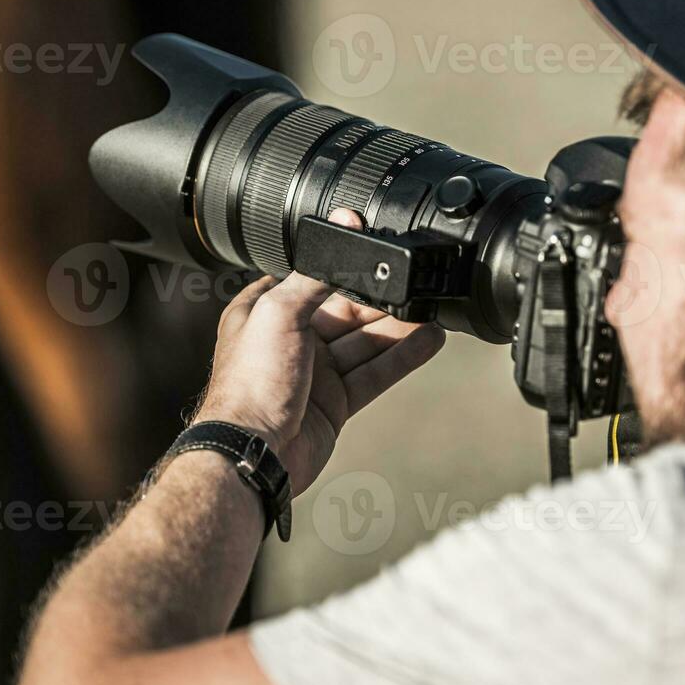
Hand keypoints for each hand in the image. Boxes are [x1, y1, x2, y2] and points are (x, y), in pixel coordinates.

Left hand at [193, 209, 446, 494]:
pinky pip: (375, 374)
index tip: (380, 254)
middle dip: (382, 301)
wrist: (253, 454)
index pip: (315, 279)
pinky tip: (429, 341)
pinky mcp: (336, 403)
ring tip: (434, 311)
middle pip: (347, 312)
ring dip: (400, 328)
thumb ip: (316, 273)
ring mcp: (315, 373)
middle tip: (418, 285)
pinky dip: (403, 358)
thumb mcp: (280, 312)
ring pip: (366, 343)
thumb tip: (342, 230)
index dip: (347, 268)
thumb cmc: (250, 384)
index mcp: (267, 311)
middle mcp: (291, 340)